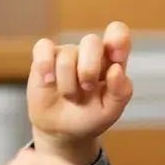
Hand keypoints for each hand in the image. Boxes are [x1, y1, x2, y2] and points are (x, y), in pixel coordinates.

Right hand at [27, 21, 133, 164]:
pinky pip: (43, 47)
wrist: (61, 131)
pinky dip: (45, 65)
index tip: (116, 58)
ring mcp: (67, 53)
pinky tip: (48, 81)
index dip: (118, 38)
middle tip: (87, 89)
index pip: (118, 33)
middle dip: (88, 70)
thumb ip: (120, 92)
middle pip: (91, 41)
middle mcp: (90, 53)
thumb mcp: (110, 111)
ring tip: (69, 96)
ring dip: (68, 84)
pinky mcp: (44, 56)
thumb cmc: (89, 117)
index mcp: (111, 61)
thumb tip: (116, 69)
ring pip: (67, 55)